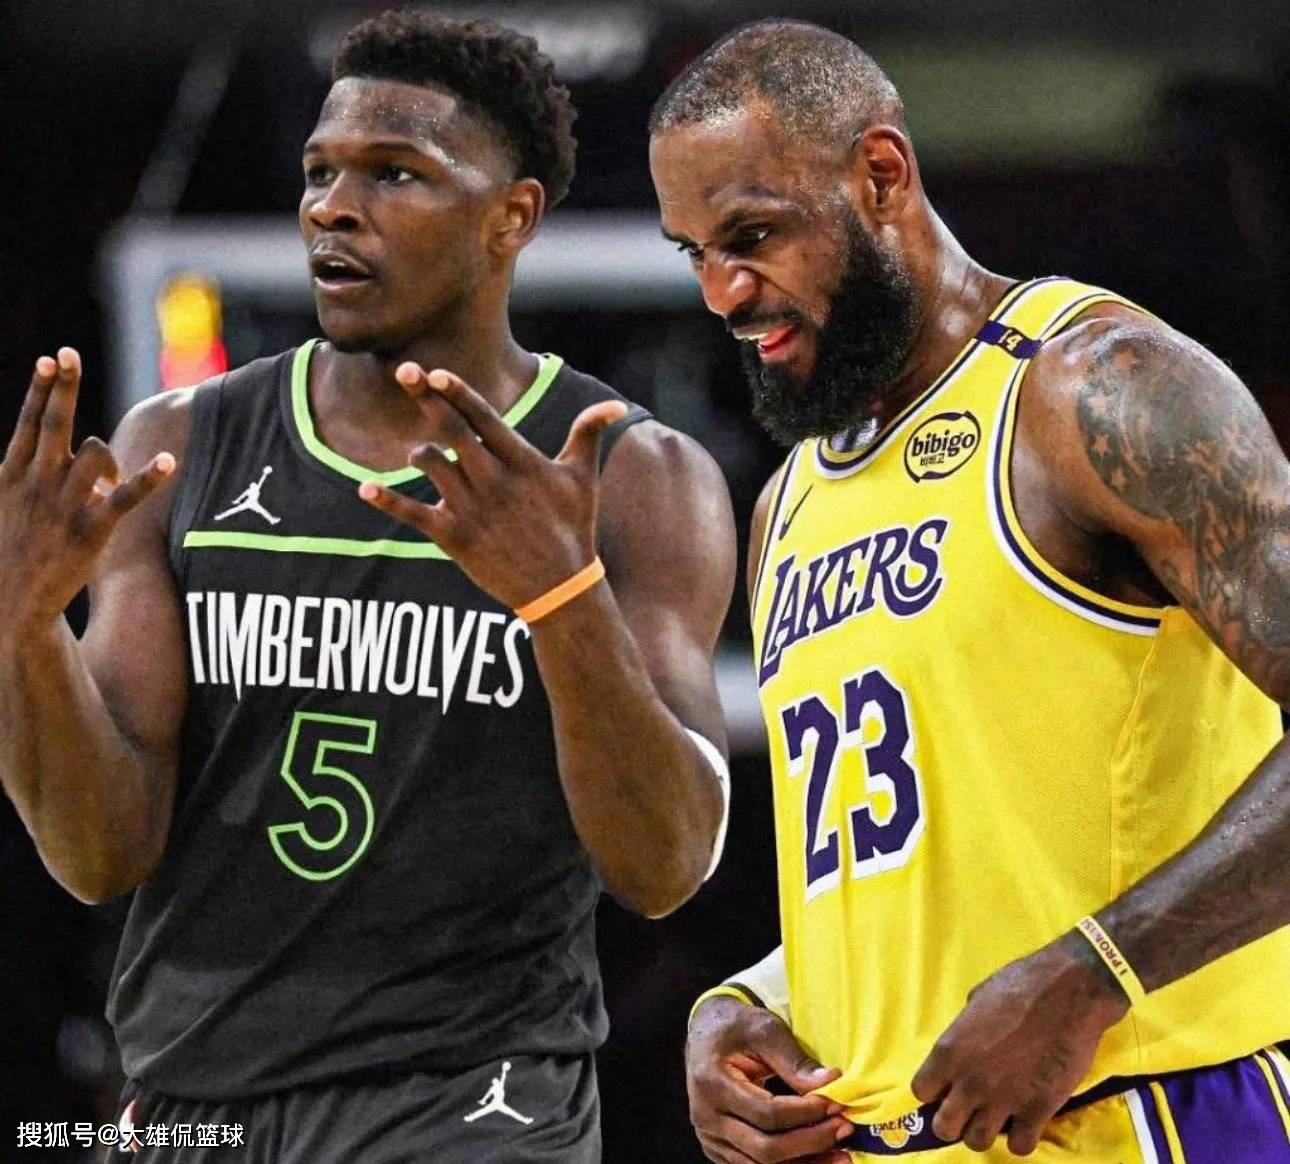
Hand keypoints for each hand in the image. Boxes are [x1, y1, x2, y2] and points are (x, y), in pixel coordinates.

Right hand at [0, 348, 174, 628]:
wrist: (7, 607)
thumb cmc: (9, 556)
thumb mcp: (3, 508)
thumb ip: (27, 477)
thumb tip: (65, 456)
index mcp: (10, 476)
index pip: (28, 423)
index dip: (41, 389)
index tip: (51, 359)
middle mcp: (35, 484)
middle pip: (54, 424)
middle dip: (62, 388)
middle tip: (69, 353)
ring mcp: (63, 505)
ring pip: (94, 454)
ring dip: (109, 459)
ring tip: (107, 483)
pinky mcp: (89, 530)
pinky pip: (124, 498)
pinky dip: (146, 478)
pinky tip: (168, 460)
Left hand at [358, 364, 626, 611]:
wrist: (560, 587)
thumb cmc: (574, 528)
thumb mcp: (584, 479)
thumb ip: (589, 435)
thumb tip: (615, 405)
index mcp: (522, 461)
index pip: (484, 417)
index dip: (456, 391)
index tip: (433, 372)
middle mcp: (494, 480)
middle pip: (451, 429)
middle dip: (426, 398)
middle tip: (402, 372)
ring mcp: (472, 509)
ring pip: (431, 464)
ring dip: (420, 453)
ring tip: (422, 454)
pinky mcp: (454, 538)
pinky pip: (412, 514)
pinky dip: (387, 501)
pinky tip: (366, 489)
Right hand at [687, 996, 852, 1163]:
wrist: (707, 1034)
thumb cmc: (736, 1026)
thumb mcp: (764, 1029)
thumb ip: (794, 1059)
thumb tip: (831, 1083)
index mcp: (712, 1082)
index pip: (766, 1113)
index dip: (805, 1113)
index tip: (835, 1104)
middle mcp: (705, 1116)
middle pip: (764, 1148)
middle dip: (810, 1143)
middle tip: (844, 1129)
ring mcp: (710, 1138)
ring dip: (805, 1163)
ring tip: (841, 1155)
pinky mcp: (719, 1149)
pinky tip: (817, 1158)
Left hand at [910, 934, 1129, 1155]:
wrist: (1069, 992)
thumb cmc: (1019, 984)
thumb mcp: (976, 1000)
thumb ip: (963, 1031)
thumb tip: (965, 1044)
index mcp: (949, 1050)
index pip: (921, 1091)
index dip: (934, 1091)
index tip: (946, 1087)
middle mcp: (970, 1081)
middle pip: (944, 1127)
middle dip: (952, 1121)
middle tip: (967, 1109)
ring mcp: (1004, 1099)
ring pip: (978, 1142)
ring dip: (983, 1132)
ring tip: (995, 1117)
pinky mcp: (1038, 1110)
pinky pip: (1020, 1146)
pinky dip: (1021, 1139)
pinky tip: (1024, 1123)